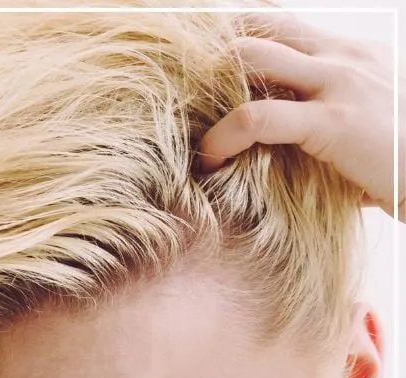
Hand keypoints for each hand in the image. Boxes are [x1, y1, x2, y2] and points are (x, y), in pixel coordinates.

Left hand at [196, 13, 402, 222]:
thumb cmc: (402, 163)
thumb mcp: (362, 124)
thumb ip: (319, 118)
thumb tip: (272, 143)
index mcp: (350, 53)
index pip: (279, 24)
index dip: (235, 38)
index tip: (199, 68)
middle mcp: (342, 56)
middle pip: (259, 26)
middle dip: (212, 50)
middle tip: (182, 86)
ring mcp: (338, 83)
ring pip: (250, 55)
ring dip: (209, 84)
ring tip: (192, 120)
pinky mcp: (332, 122)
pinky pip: (255, 118)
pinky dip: (221, 137)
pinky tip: (211, 158)